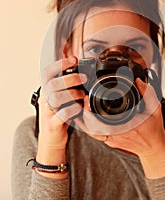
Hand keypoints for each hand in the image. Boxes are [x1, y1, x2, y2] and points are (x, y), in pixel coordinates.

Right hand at [36, 56, 86, 176]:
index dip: (59, 64)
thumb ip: (68, 86)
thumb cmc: (59, 116)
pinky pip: (61, 114)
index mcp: (47, 90)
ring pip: (55, 97)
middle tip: (84, 78)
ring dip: (72, 94)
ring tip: (82, 96)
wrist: (52, 140)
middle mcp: (45, 99)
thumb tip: (82, 71)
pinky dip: (72, 109)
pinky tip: (79, 108)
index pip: (47, 72)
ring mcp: (47, 112)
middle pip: (52, 84)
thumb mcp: (62, 98)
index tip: (73, 59)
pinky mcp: (53, 124)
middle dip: (70, 78)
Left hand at [77, 78, 164, 177]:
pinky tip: (83, 115)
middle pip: (91, 128)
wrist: (153, 147)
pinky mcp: (109, 140)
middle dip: (83, 113)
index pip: (101, 123)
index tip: (87, 99)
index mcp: (125, 127)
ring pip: (90, 131)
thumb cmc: (154, 128)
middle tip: (83, 99)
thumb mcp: (155, 108)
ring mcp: (111, 140)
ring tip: (82, 105)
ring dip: (84, 119)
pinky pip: (94, 133)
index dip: (90, 113)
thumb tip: (138, 80)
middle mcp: (115, 136)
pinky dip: (87, 125)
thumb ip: (147, 93)